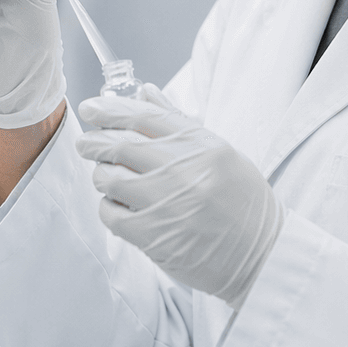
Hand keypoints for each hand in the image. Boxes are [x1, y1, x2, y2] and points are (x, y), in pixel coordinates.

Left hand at [76, 86, 282, 309]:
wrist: (261, 254)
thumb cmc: (242, 202)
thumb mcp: (220, 153)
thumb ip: (179, 123)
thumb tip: (145, 92)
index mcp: (202, 144)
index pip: (145, 116)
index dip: (111, 110)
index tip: (92, 108)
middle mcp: (183, 169)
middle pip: (121, 144)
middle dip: (95, 142)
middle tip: (86, 144)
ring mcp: (165, 202)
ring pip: (109, 177)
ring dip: (102, 175)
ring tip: (108, 178)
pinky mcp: (152, 235)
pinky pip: (110, 213)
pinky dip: (108, 207)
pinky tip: (119, 207)